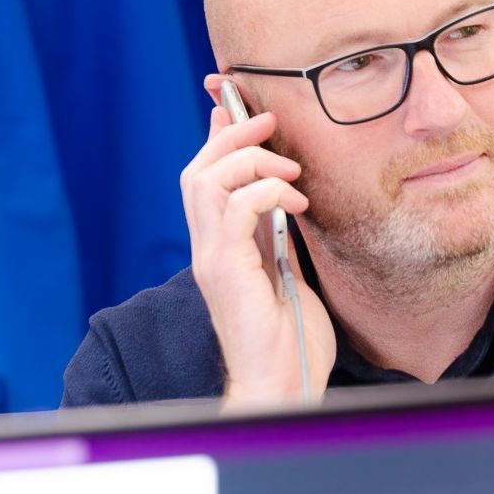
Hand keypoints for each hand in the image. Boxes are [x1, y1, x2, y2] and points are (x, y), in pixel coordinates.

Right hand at [181, 106, 336, 406]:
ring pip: (206, 180)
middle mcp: (206, 248)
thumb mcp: (287, 267)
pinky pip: (234, 207)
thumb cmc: (290, 336)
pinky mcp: (224, 270)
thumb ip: (276, 229)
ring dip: (250, 160)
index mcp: (219, 246)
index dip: (218, 137)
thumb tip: (282, 188)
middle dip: (233, 136)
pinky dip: (266, 191)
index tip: (239, 108)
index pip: (204, 177)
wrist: (283, 385)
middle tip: (271, 125)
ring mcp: (211, 258)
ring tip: (289, 171)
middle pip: (197, 170)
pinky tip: (295, 203)